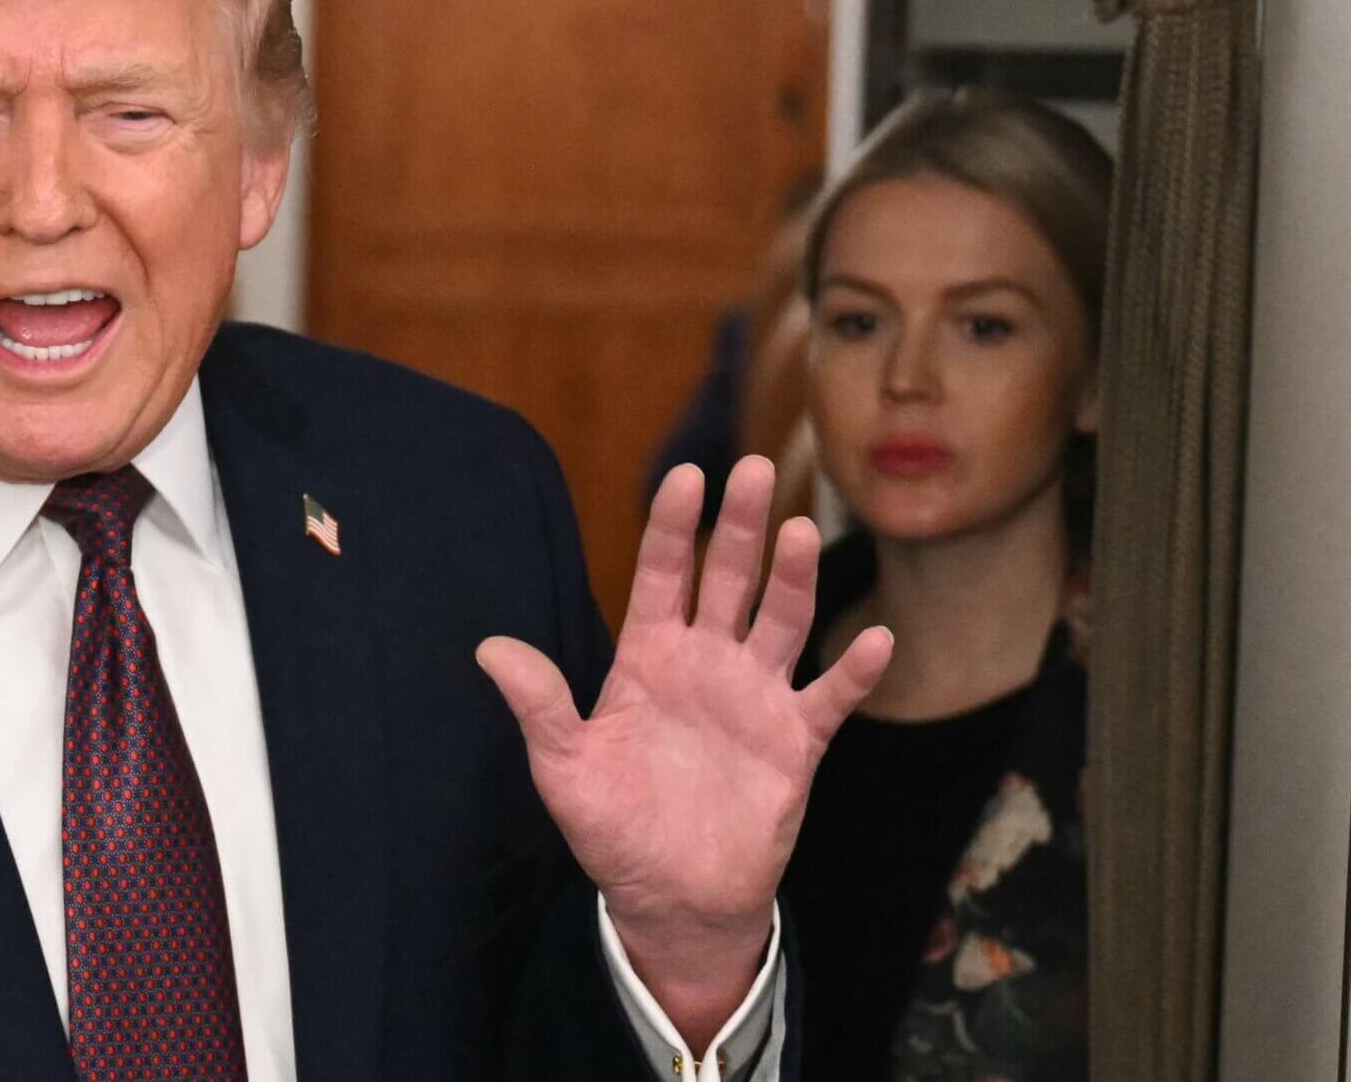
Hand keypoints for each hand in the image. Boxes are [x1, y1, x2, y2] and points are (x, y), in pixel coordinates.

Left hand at [477, 458, 890, 1048]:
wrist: (670, 896)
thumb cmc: (612, 826)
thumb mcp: (564, 767)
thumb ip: (539, 705)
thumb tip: (488, 648)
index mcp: (649, 656)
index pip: (663, 574)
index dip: (673, 527)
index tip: (685, 476)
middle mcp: (707, 662)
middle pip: (729, 579)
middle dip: (740, 526)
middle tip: (754, 467)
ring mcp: (755, 697)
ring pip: (781, 622)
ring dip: (793, 578)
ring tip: (802, 531)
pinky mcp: (794, 743)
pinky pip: (829, 700)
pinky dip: (854, 672)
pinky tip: (876, 638)